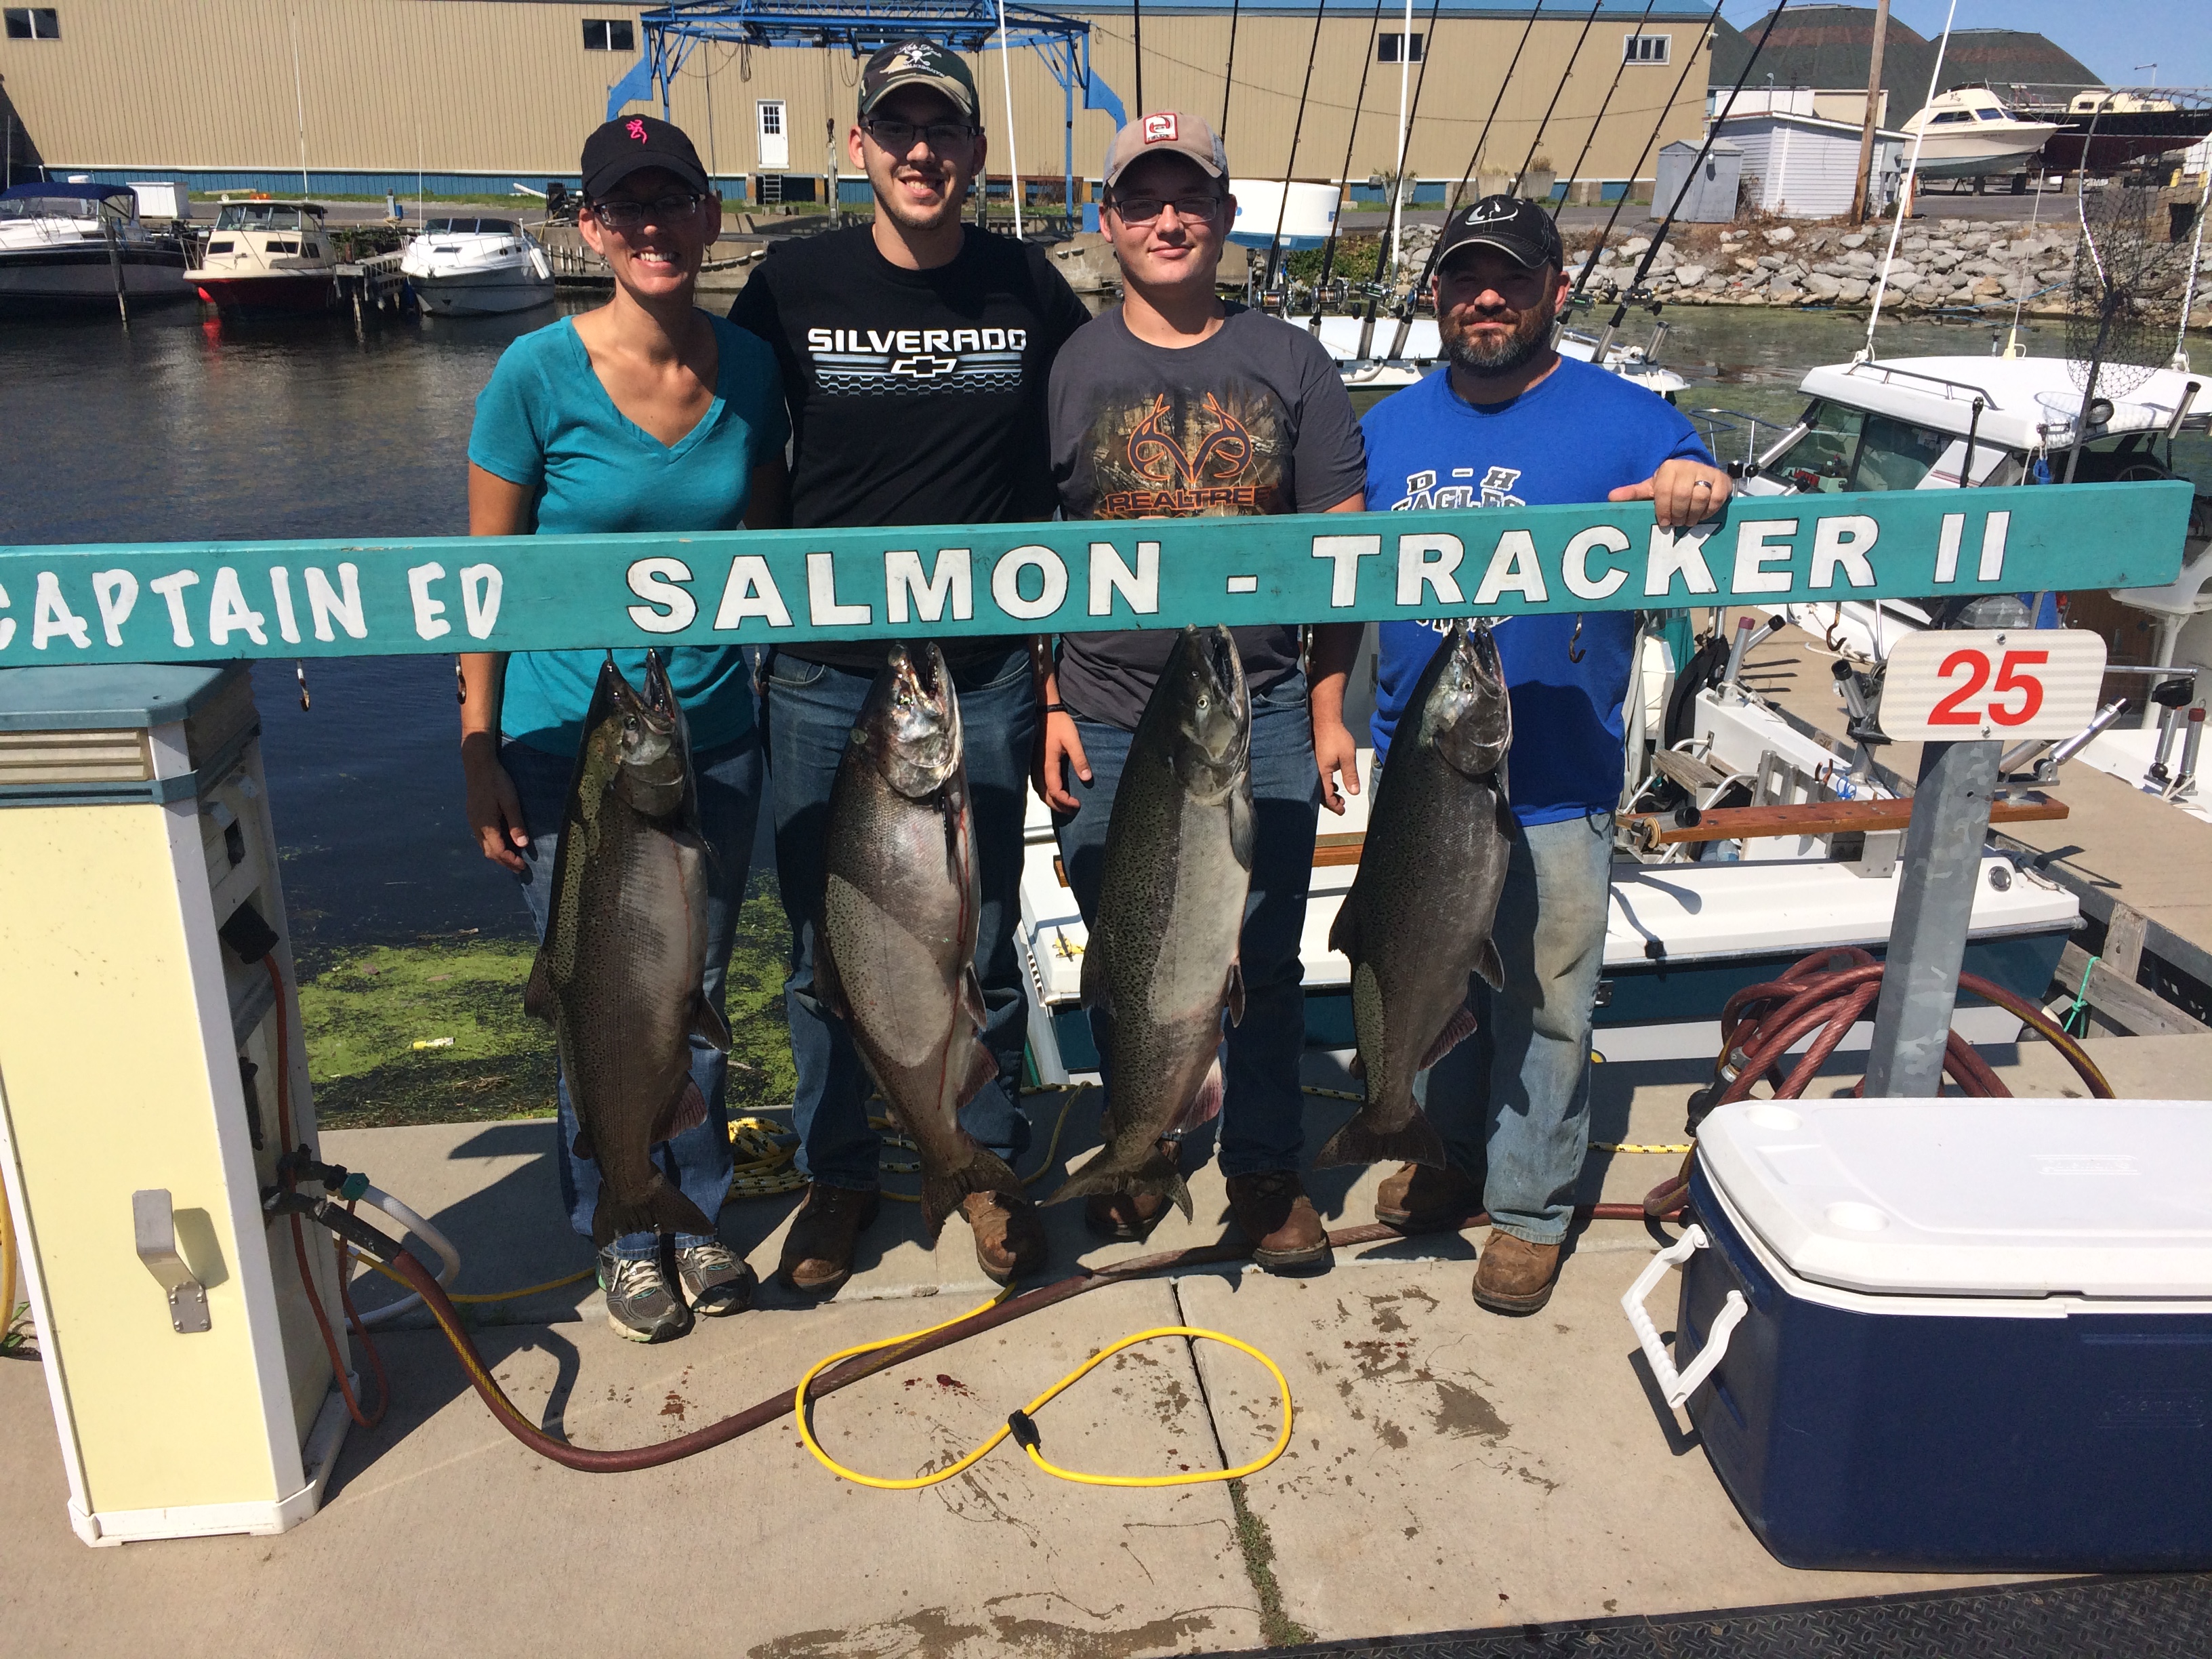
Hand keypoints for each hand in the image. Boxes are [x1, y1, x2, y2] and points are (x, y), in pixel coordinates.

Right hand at [462, 736, 529, 872]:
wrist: (478, 765)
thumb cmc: (497, 781)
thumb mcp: (511, 802)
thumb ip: (516, 824)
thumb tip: (523, 845)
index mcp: (486, 825)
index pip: (498, 851)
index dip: (510, 861)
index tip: (523, 866)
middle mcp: (476, 826)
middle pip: (489, 852)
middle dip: (504, 862)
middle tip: (519, 868)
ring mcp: (473, 821)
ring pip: (484, 846)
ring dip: (497, 855)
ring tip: (512, 859)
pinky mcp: (473, 816)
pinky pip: (481, 838)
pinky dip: (492, 846)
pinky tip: (501, 843)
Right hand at [1034, 710, 1091, 813]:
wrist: (1044, 711)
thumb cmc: (1059, 724)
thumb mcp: (1073, 740)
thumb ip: (1080, 759)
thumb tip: (1087, 779)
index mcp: (1047, 764)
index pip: (1054, 791)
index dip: (1065, 801)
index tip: (1078, 804)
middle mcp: (1038, 768)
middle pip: (1044, 795)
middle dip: (1058, 806)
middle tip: (1072, 810)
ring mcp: (1033, 766)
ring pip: (1039, 791)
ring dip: (1051, 801)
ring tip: (1064, 805)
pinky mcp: (1033, 763)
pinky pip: (1037, 784)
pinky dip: (1046, 793)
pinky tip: (1055, 792)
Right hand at [1313, 716, 1360, 815]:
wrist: (1325, 721)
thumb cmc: (1336, 736)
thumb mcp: (1348, 757)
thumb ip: (1351, 775)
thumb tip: (1354, 792)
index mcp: (1321, 773)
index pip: (1326, 796)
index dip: (1335, 806)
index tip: (1342, 811)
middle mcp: (1314, 772)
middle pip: (1320, 794)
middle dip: (1331, 802)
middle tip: (1341, 806)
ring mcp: (1312, 767)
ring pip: (1318, 787)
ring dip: (1328, 793)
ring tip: (1339, 796)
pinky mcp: (1313, 762)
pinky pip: (1317, 779)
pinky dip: (1325, 785)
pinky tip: (1333, 783)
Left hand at [1610, 457, 1731, 527]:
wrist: (1697, 477)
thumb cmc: (1670, 486)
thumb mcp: (1651, 489)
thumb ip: (1633, 493)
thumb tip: (1611, 497)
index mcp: (1668, 467)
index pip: (1663, 490)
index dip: (1662, 509)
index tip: (1663, 521)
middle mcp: (1689, 466)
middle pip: (1682, 495)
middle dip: (1678, 514)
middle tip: (1676, 523)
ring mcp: (1707, 472)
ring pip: (1700, 497)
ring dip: (1693, 515)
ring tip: (1687, 521)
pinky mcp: (1723, 481)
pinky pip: (1716, 499)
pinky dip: (1708, 512)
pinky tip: (1701, 515)